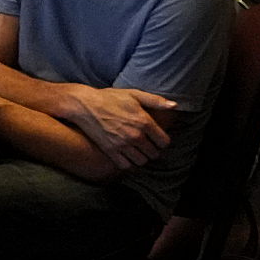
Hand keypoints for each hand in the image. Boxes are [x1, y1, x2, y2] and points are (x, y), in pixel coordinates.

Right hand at [62, 86, 179, 169]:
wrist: (84, 105)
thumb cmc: (109, 98)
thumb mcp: (134, 94)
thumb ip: (155, 101)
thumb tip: (174, 105)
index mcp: (144, 121)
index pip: (164, 142)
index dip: (162, 141)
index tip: (157, 139)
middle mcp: (135, 135)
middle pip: (154, 154)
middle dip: (152, 150)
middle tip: (147, 145)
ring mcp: (122, 145)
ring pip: (141, 161)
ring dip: (141, 158)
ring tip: (137, 151)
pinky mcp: (110, 151)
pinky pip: (125, 165)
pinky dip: (128, 163)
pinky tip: (126, 156)